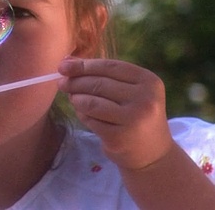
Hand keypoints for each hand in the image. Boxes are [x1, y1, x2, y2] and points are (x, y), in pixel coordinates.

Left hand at [58, 57, 173, 169]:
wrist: (152, 153)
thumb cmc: (136, 114)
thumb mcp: (129, 91)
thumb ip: (102, 74)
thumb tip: (67, 62)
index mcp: (149, 81)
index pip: (110, 67)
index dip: (84, 65)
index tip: (63, 66)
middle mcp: (145, 99)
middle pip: (99, 84)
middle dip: (75, 82)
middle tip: (62, 83)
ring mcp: (133, 119)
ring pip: (92, 102)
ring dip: (76, 99)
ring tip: (72, 98)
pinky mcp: (119, 137)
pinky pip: (91, 120)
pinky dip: (82, 115)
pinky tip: (83, 114)